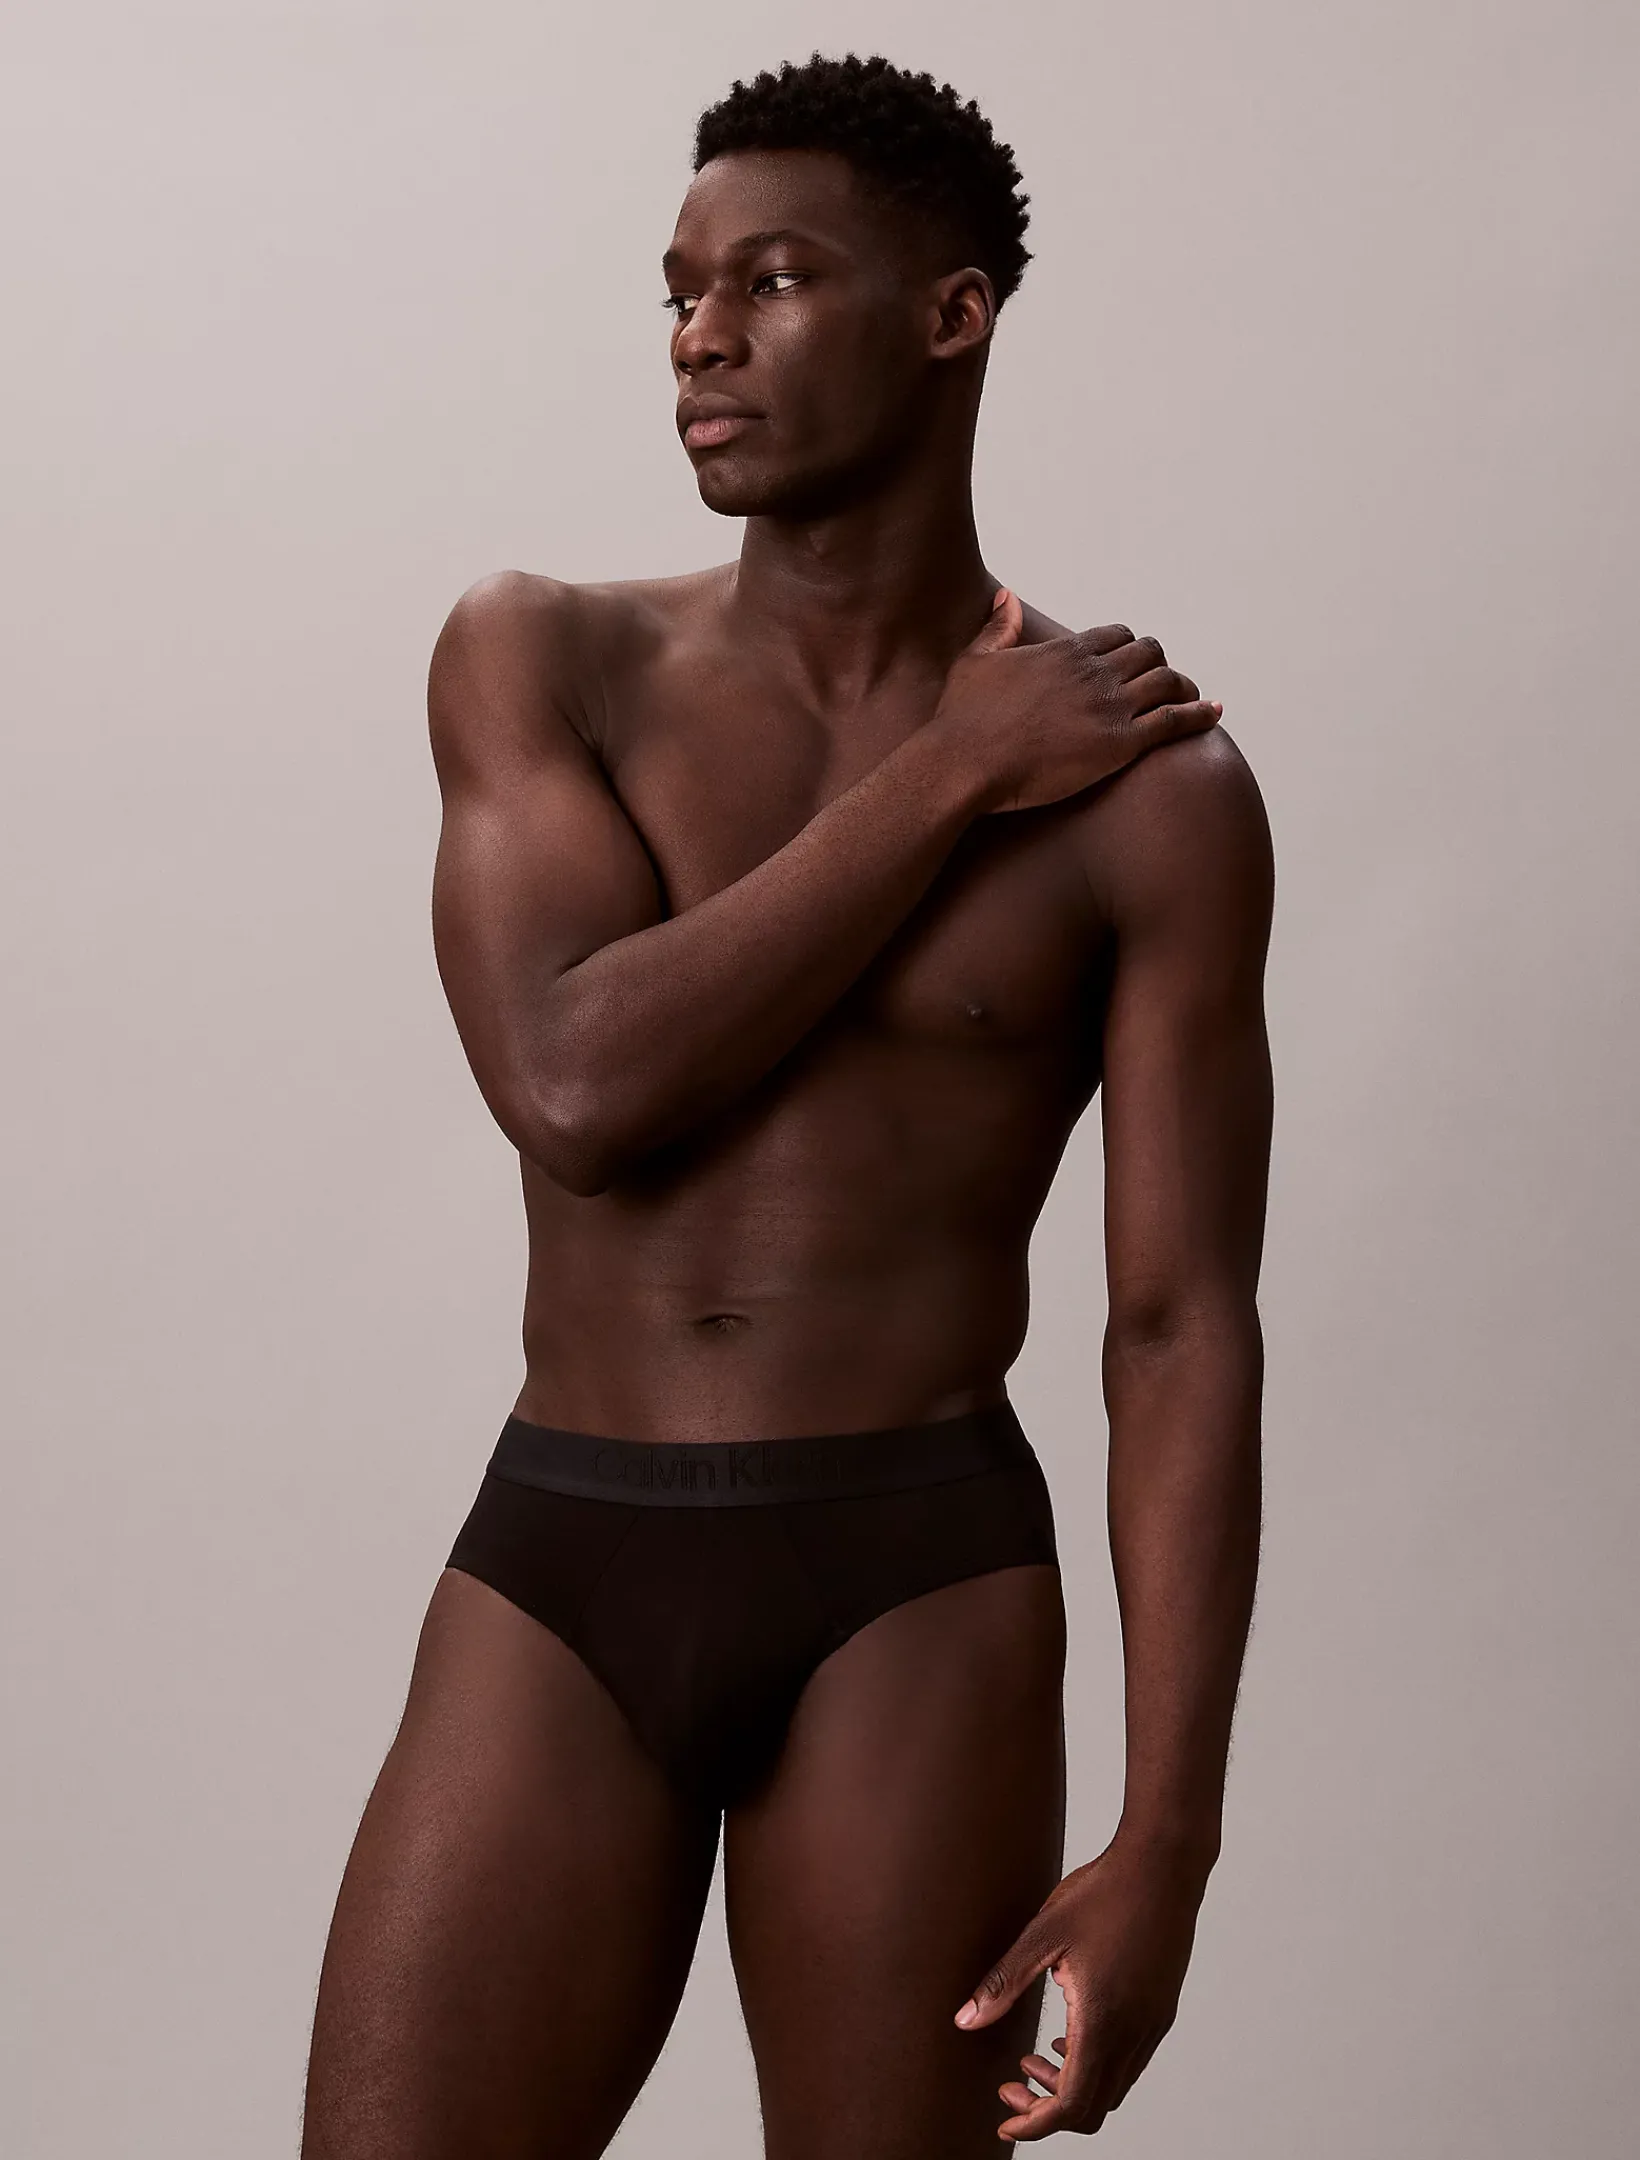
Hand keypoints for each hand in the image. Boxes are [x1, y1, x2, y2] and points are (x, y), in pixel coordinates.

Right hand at [934, 588, 1221, 815]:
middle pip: (1149, 653)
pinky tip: (1215, 713)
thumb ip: (998, 627)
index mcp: (1065, 651)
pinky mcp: (1120, 744)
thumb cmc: (961, 719)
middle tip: (1164, 684)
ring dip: (1185, 688)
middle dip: (1159, 666)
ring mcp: (1110, 706)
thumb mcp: (976, 661)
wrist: (962, 763)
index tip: (1136, 664)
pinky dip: (1200, 714)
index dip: (1131, 648)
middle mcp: (1094, 671)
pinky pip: (1175, 720)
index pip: (1117, 636)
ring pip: (1168, 681)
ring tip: (1194, 699)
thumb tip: (1008, 597)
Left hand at [954, 1838, 1207, 2139]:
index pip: (1071, 2106)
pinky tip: (1068, 2036)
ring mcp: (1154, 2023)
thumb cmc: (1103, 1892)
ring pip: (1114, 2087)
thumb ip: (1004, 1983)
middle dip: (1048, 2110)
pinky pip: (1129, 2061)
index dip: (1035, 2123)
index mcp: (1103, 2022)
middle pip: (1093, 2108)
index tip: (1005, 2121)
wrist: (1164, 1862)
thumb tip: (964, 2022)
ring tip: (1032, 2060)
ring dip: (1072, 2088)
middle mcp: (1135, 2033)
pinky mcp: (1161, 2008)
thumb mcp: (1043, 1935)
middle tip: (1010, 2087)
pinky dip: (1096, 2065)